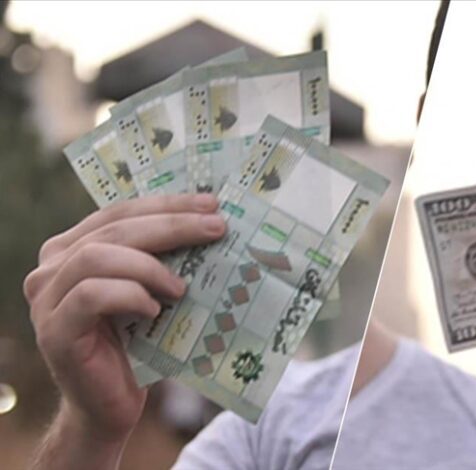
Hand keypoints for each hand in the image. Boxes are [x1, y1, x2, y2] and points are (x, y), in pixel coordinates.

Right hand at [24, 194, 225, 442]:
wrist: (110, 405)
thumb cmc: (136, 345)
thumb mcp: (149, 291)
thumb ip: (160, 258)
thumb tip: (211, 223)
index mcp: (72, 248)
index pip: (120, 212)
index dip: (166, 204)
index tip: (210, 204)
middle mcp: (51, 267)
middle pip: (114, 228)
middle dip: (171, 224)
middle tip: (215, 229)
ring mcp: (47, 298)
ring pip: (97, 255)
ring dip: (149, 265)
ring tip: (181, 287)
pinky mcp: (54, 330)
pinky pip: (91, 296)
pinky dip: (129, 295)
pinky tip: (155, 309)